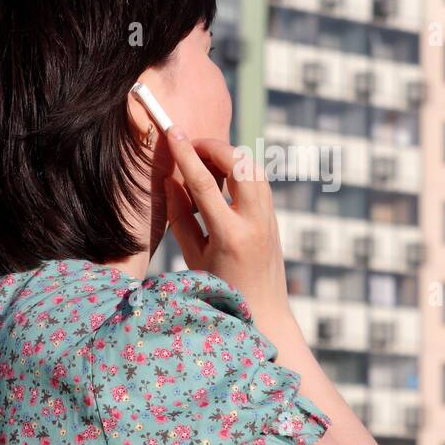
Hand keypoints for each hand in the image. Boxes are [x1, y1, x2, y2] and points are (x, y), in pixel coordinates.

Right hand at [162, 126, 291, 326]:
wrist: (264, 313)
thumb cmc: (220, 290)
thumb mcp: (193, 257)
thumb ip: (180, 217)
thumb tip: (171, 179)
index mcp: (230, 236)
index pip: (204, 183)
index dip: (186, 154)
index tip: (173, 131)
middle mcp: (255, 222)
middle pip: (239, 163)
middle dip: (214, 147)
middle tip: (190, 146)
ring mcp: (270, 218)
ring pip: (253, 168)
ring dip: (229, 157)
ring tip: (203, 162)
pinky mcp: (274, 217)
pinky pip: (259, 181)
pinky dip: (239, 170)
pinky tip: (221, 177)